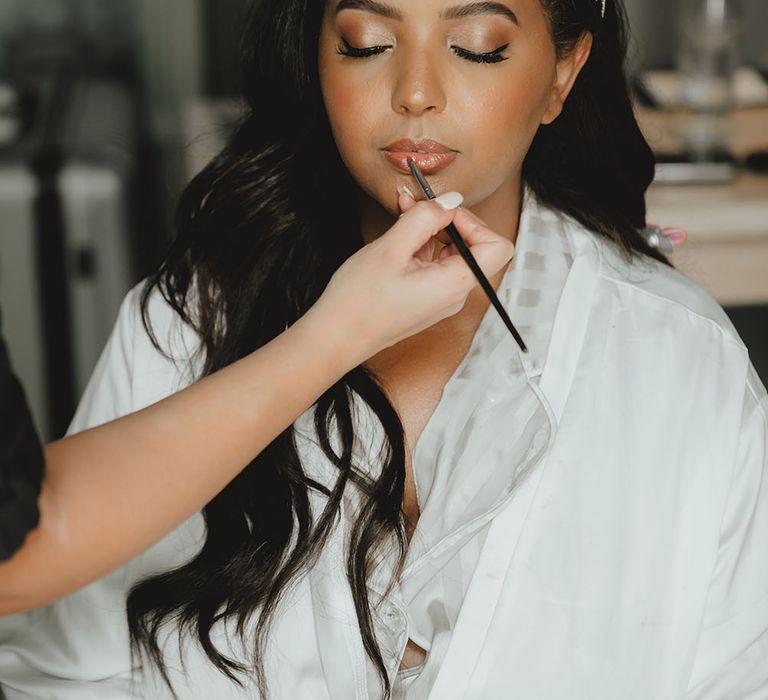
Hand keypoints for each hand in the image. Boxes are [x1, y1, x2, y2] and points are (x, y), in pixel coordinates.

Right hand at [307, 188, 515, 365]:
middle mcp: (454, 295)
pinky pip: (434, 266)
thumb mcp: (391, 248)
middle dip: (447, 220)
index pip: (496, 246)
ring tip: (401, 215)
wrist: (335, 338)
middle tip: (414, 204)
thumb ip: (426, 218)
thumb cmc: (359, 302)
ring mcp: (440, 299)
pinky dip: (420, 246)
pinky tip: (397, 237)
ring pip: (451, 253)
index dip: (473, 221)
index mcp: (455, 285)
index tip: (441, 211)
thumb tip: (451, 199)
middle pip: (474, 247)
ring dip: (431, 230)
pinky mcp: (425, 299)